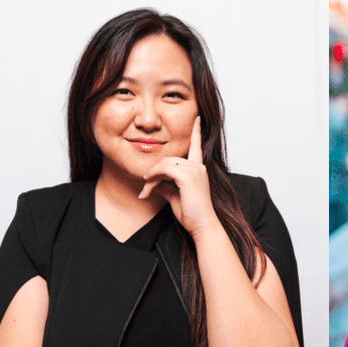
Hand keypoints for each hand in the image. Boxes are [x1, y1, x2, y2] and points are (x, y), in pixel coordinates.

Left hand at [139, 117, 218, 237]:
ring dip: (151, 176)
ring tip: (146, 191)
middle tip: (145, 189)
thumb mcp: (175, 197)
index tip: (197, 118)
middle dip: (154, 173)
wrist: (202, 225)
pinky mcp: (188, 176)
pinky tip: (148, 186)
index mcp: (198, 169)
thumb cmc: (192, 214)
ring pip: (165, 164)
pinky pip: (164, 169)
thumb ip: (165, 186)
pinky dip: (154, 177)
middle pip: (169, 159)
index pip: (196, 146)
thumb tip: (153, 183)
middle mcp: (198, 167)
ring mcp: (194, 170)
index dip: (196, 132)